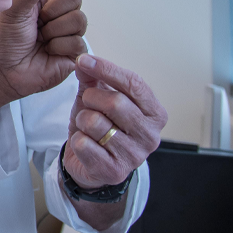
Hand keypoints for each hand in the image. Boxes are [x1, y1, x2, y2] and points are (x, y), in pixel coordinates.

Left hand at [0, 0, 87, 117]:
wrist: (3, 70)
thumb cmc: (5, 40)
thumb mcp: (14, 11)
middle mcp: (61, 13)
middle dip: (52, 11)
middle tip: (37, 23)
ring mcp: (70, 32)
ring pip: (77, 20)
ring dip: (53, 31)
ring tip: (40, 39)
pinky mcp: (76, 52)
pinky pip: (77, 41)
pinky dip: (58, 47)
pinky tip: (48, 51)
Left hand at [64, 54, 166, 188]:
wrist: (90, 164)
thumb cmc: (100, 126)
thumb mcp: (98, 98)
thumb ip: (93, 78)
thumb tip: (83, 62)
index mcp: (155, 113)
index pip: (134, 84)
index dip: (107, 69)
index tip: (84, 60)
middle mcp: (151, 136)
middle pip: (116, 102)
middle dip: (91, 98)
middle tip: (87, 103)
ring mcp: (134, 156)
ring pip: (95, 123)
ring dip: (82, 120)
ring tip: (86, 127)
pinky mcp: (114, 172)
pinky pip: (84, 144)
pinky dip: (77, 140)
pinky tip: (84, 144)